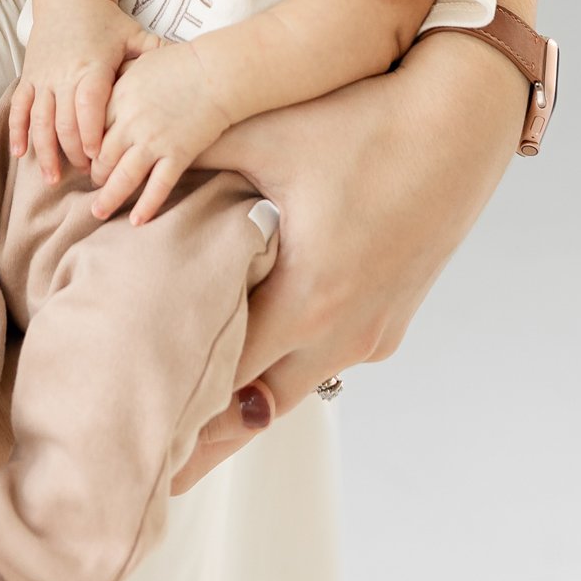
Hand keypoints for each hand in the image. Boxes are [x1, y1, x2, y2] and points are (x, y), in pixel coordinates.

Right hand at [9, 0, 159, 181]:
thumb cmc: (105, 21)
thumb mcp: (134, 34)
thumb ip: (156, 53)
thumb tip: (190, 65)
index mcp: (91, 67)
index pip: (88, 105)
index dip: (91, 133)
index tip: (99, 158)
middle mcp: (64, 74)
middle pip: (64, 121)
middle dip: (73, 152)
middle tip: (86, 174)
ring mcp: (43, 77)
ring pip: (39, 119)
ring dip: (45, 151)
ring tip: (52, 179)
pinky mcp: (29, 76)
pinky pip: (19, 107)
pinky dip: (17, 131)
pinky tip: (20, 154)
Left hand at [88, 40, 229, 223]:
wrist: (217, 72)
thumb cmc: (180, 63)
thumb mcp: (140, 62)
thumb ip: (119, 79)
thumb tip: (103, 89)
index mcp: (118, 97)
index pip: (89, 131)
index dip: (83, 148)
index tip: (82, 157)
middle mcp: (131, 122)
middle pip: (101, 157)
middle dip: (94, 174)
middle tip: (93, 183)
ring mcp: (154, 141)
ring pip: (123, 178)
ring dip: (108, 198)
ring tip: (98, 212)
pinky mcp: (178, 155)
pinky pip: (158, 187)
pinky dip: (146, 206)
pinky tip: (136, 220)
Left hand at [167, 29, 529, 492]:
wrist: (460, 121)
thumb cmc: (365, 122)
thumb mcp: (270, 133)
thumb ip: (192, 152)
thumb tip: (120, 162)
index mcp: (309, 298)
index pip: (226, 379)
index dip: (177, 404)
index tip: (135, 432)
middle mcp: (345, 332)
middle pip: (259, 407)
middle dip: (205, 430)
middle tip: (149, 459)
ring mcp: (373, 332)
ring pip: (295, 387)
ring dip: (247, 399)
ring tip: (190, 418)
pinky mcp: (391, 321)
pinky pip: (328, 359)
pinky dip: (287, 366)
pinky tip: (254, 354)